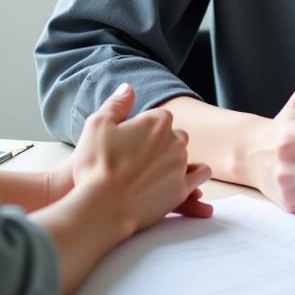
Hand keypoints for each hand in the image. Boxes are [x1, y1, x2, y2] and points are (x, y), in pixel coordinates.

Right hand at [73, 83, 212, 233]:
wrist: (101, 206)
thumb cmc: (96, 164)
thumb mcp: (98, 124)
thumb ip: (117, 103)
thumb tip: (128, 87)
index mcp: (157, 121)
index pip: (159, 117)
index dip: (144, 127)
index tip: (131, 139)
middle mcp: (175, 140)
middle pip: (174, 135)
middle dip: (160, 143)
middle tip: (139, 156)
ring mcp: (180, 166)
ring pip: (184, 156)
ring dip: (173, 160)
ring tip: (154, 171)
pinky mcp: (181, 191)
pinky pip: (198, 177)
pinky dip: (193, 176)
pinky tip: (183, 178)